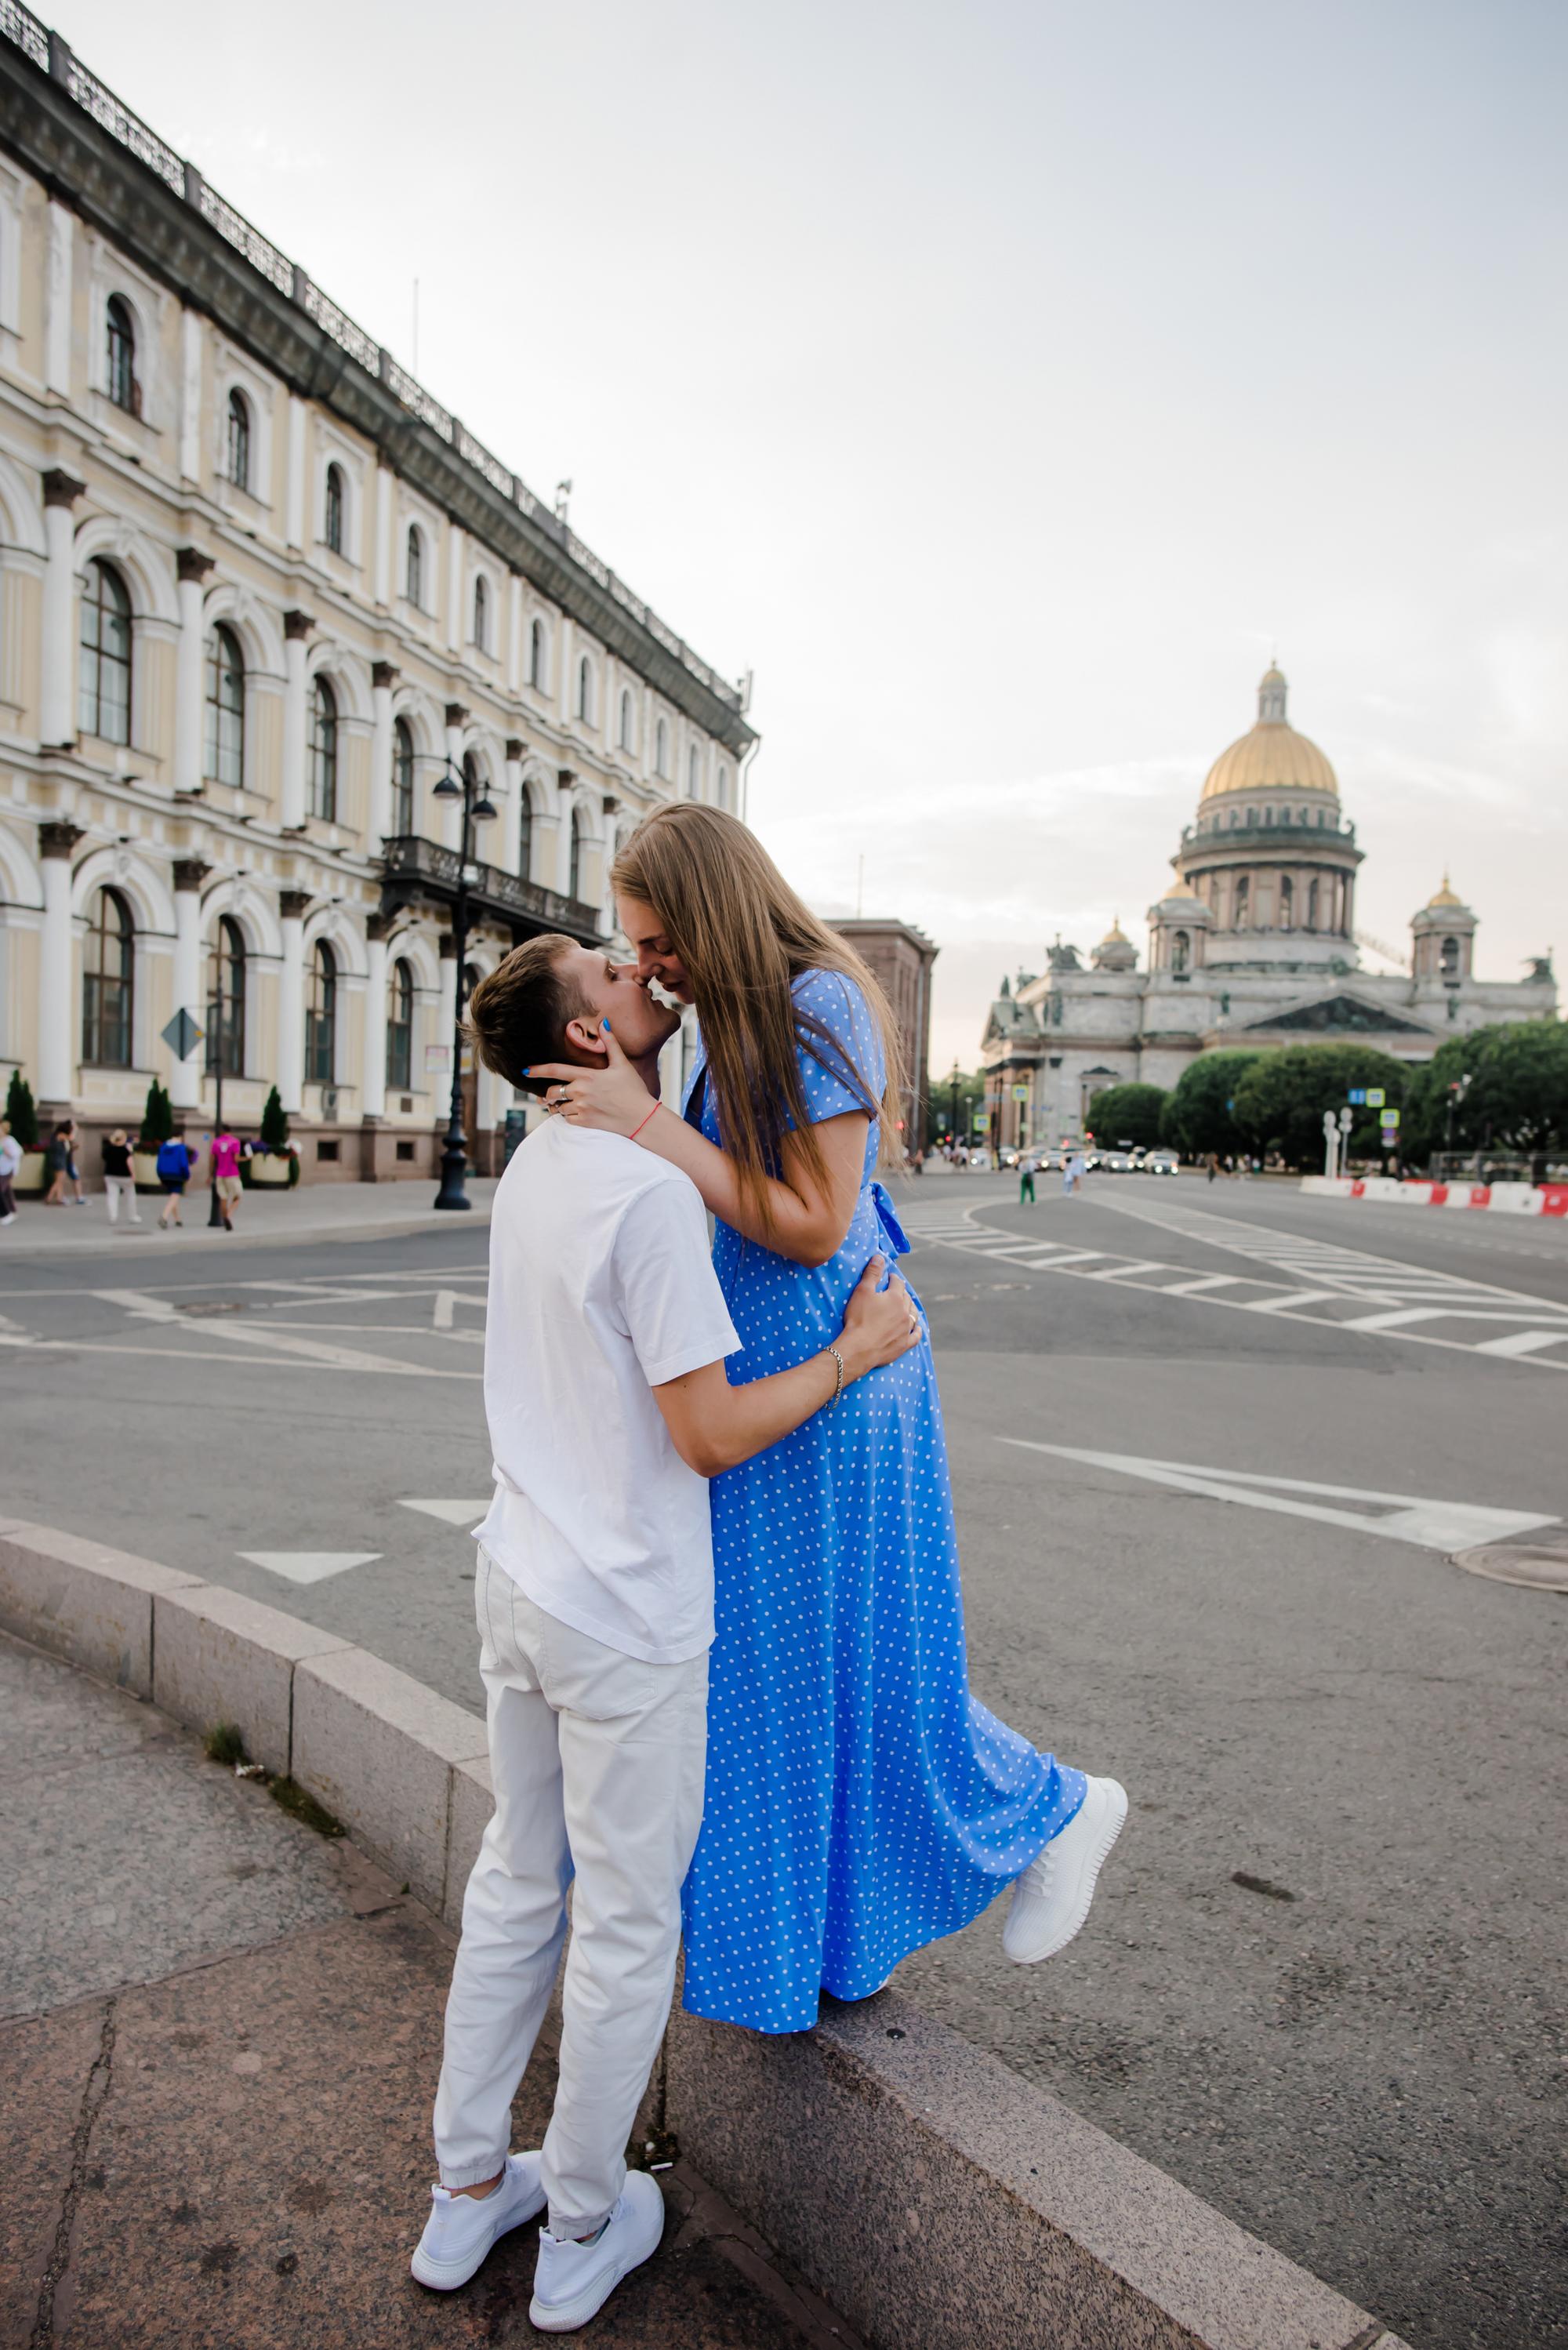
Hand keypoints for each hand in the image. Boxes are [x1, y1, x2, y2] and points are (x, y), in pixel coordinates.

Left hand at [527, 1023, 658, 1138]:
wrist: (642, 1117)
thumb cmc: (633, 1090)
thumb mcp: (622, 1064)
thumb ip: (610, 1043)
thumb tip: (604, 1023)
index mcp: (587, 1075)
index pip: (555, 1070)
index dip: (538, 1070)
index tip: (525, 1071)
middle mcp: (581, 1091)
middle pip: (551, 1092)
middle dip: (547, 1094)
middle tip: (547, 1097)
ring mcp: (582, 1108)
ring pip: (558, 1108)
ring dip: (557, 1107)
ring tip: (564, 1105)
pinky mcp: (585, 1122)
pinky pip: (566, 1120)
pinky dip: (567, 1117)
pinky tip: (575, 1114)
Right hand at [837, 1256, 920, 1379]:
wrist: (860, 1347)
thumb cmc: (859, 1318)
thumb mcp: (863, 1291)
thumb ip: (872, 1273)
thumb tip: (879, 1257)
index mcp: (895, 1298)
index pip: (898, 1283)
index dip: (893, 1278)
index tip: (889, 1277)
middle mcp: (905, 1312)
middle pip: (907, 1298)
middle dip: (902, 1293)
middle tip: (896, 1291)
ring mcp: (906, 1329)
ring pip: (913, 1315)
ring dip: (911, 1309)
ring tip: (907, 1306)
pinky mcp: (904, 1344)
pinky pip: (916, 1336)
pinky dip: (917, 1330)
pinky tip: (917, 1328)